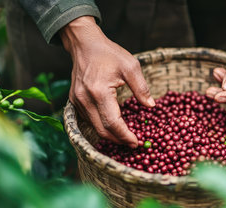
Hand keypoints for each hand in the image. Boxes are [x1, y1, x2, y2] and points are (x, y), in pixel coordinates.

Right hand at [60, 16, 154, 147]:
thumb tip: (151, 106)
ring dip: (109, 135)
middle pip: (102, 130)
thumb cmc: (109, 53)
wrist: (84, 44)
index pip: (113, 123)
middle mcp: (85, 100)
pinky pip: (88, 120)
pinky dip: (101, 126)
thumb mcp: (131, 66)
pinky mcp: (74, 101)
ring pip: (94, 127)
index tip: (137, 143)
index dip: (125, 136)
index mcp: (99, 92)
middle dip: (118, 140)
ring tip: (125, 136)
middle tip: (133, 143)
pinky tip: (112, 125)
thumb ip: (141, 88)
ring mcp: (77, 101)